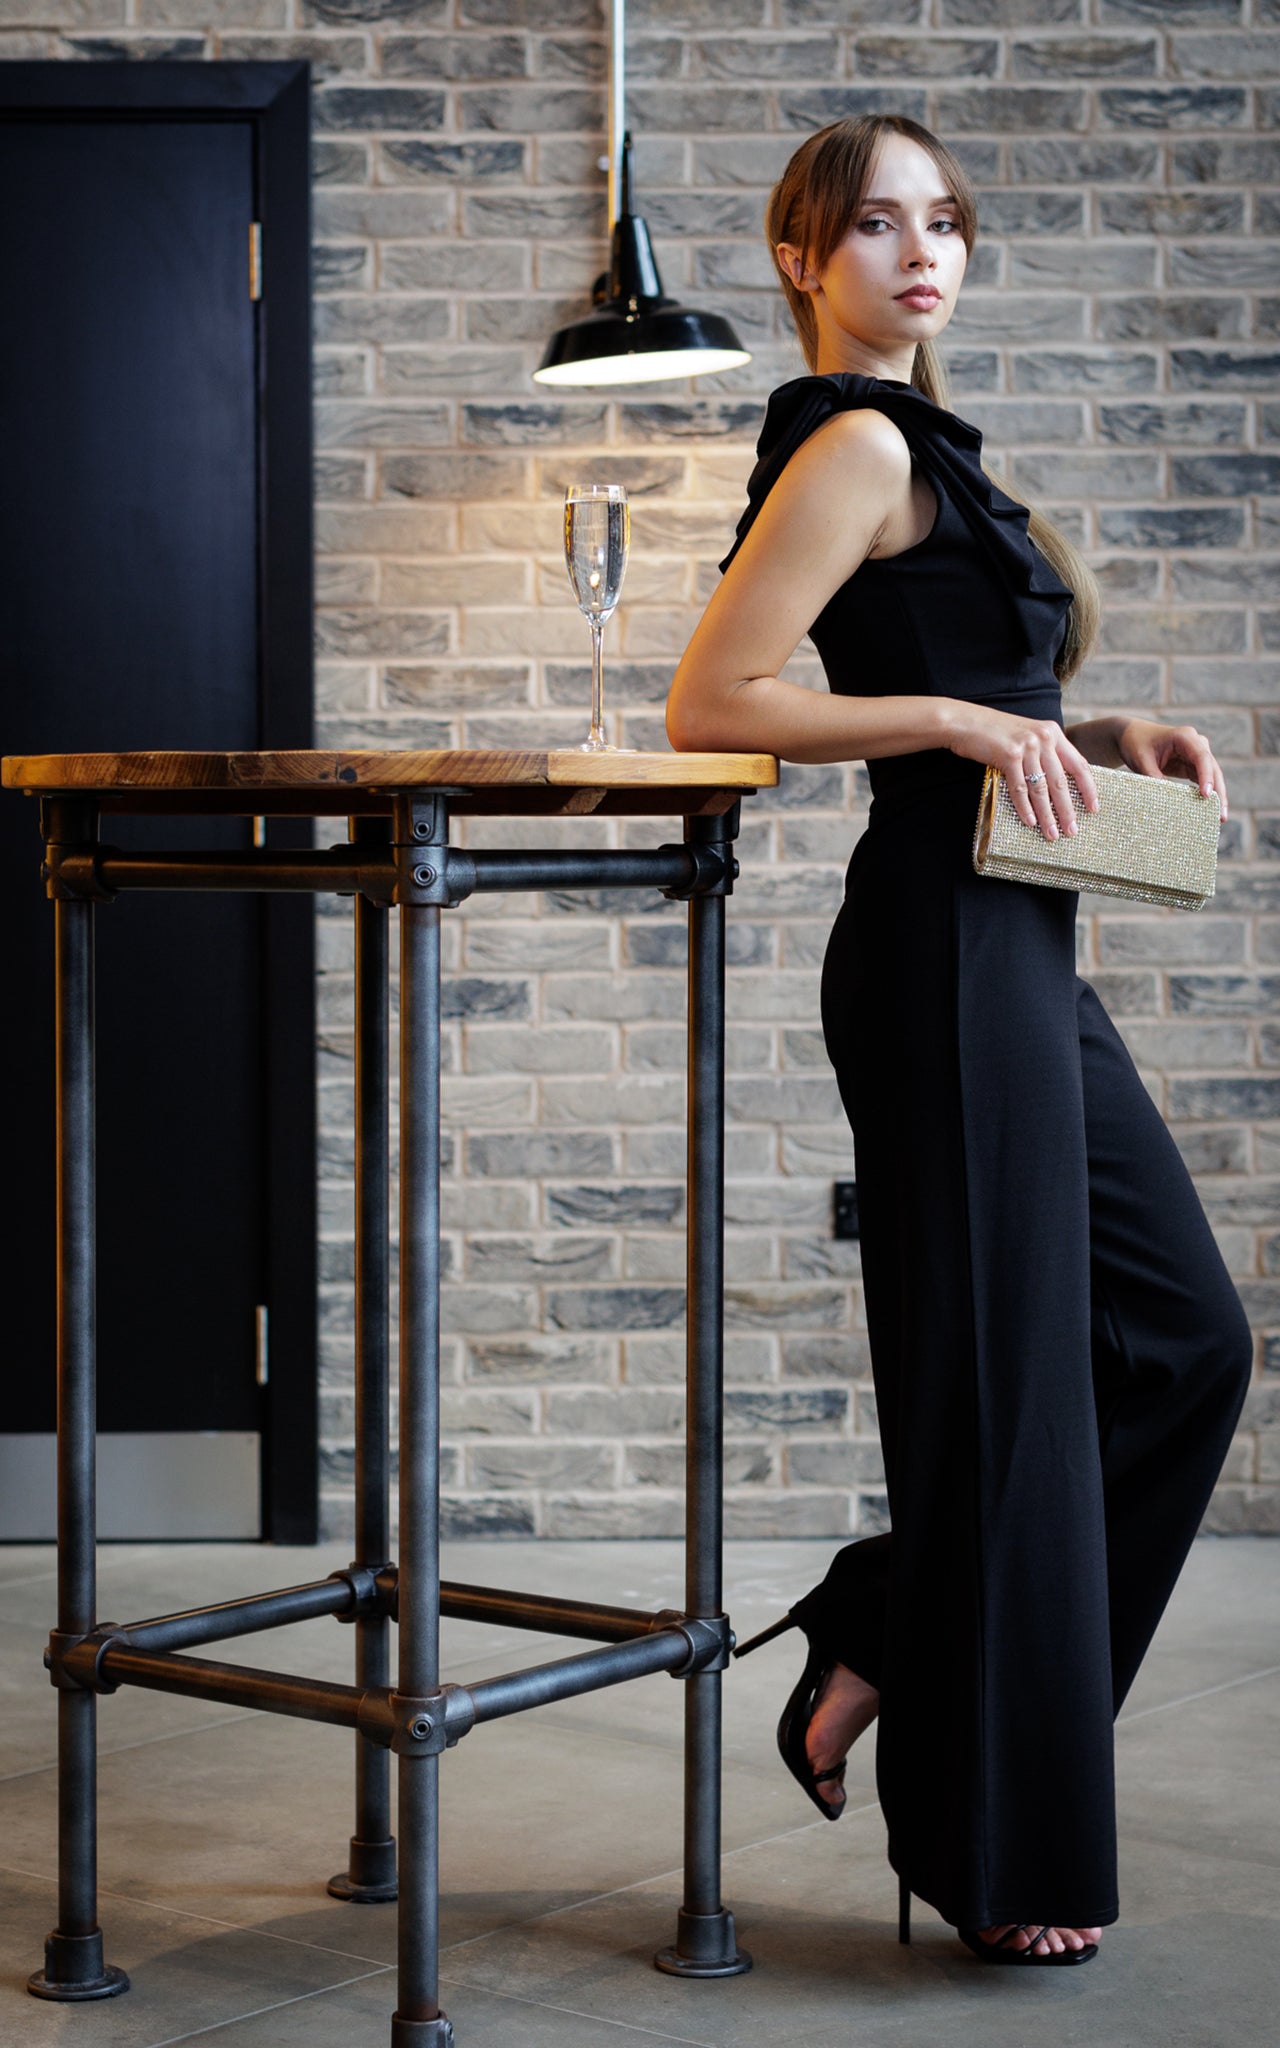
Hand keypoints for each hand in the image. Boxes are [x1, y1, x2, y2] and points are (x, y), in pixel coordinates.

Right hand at [949, 707, 1099, 842]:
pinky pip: (1020, 788)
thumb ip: (1043, 753)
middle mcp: (1044, 738)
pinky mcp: (1009, 755)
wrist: (964, 721)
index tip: (1093, 809)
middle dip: (1067, 810)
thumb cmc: (994, 733)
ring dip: (1047, 815)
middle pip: (1061, 781)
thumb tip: (1055, 784)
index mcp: (1053, 733)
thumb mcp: (1026, 736)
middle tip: (1072, 830)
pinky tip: (1030, 822)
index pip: (1079, 764)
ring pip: (1041, 788)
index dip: (1088, 789)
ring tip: (1051, 834)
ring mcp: (1027, 746)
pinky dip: (1025, 808)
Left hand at [1115, 718, 1228, 822]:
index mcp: (1184, 737)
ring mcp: (1196, 754)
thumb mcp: (1142, 761)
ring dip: (1216, 796)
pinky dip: (1206, 795)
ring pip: (1212, 777)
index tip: (1206, 795)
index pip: (1201, 757)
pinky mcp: (1192, 765)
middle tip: (1221, 815)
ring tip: (1220, 818)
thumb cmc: (1136, 745)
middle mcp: (1196, 744)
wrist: (1131, 736)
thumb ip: (1154, 778)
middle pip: (1212, 768)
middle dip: (1219, 792)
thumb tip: (1167, 802)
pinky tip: (1209, 811)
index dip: (1206, 776)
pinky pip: (1203, 781)